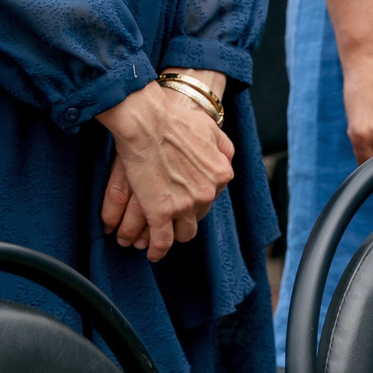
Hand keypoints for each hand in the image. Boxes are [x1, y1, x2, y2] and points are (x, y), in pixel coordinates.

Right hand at [97, 84, 234, 261]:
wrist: (147, 121)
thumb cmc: (176, 120)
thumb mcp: (212, 129)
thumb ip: (223, 149)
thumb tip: (225, 163)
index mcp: (221, 175)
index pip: (212, 197)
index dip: (197, 197)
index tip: (186, 197)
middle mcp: (206, 194)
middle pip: (199, 217)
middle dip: (187, 215)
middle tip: (173, 212)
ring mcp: (184, 205)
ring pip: (183, 233)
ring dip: (173, 233)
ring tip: (162, 232)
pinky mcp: (160, 213)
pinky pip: (161, 242)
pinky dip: (157, 250)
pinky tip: (153, 252)